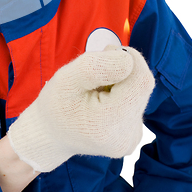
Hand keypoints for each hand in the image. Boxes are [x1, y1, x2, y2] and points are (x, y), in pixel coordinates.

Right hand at [7, 46, 154, 171]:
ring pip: (139, 93)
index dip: (130, 59)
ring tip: (94, 89)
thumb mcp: (67, 78)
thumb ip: (98, 66)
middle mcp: (127, 136)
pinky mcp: (133, 136)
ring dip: (120, 82)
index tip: (107, 52)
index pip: (141, 81)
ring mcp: (132, 139)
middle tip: (94, 72)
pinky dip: (121, 94)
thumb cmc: (55, 104)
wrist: (50, 135)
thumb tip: (129, 60)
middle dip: (122, 70)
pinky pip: (135, 103)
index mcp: (110, 124)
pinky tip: (102, 101)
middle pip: (141, 86)